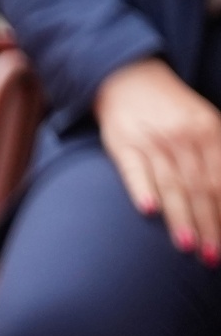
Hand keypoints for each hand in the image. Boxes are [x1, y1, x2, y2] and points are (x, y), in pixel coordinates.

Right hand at [96, 57, 220, 261]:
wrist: (128, 78)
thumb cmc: (170, 109)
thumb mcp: (205, 123)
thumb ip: (216, 156)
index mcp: (210, 132)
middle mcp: (185, 138)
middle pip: (201, 188)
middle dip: (209, 225)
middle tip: (211, 257)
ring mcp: (154, 142)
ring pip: (172, 185)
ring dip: (180, 217)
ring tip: (187, 246)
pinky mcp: (124, 146)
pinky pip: (134, 171)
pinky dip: (142, 190)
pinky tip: (148, 210)